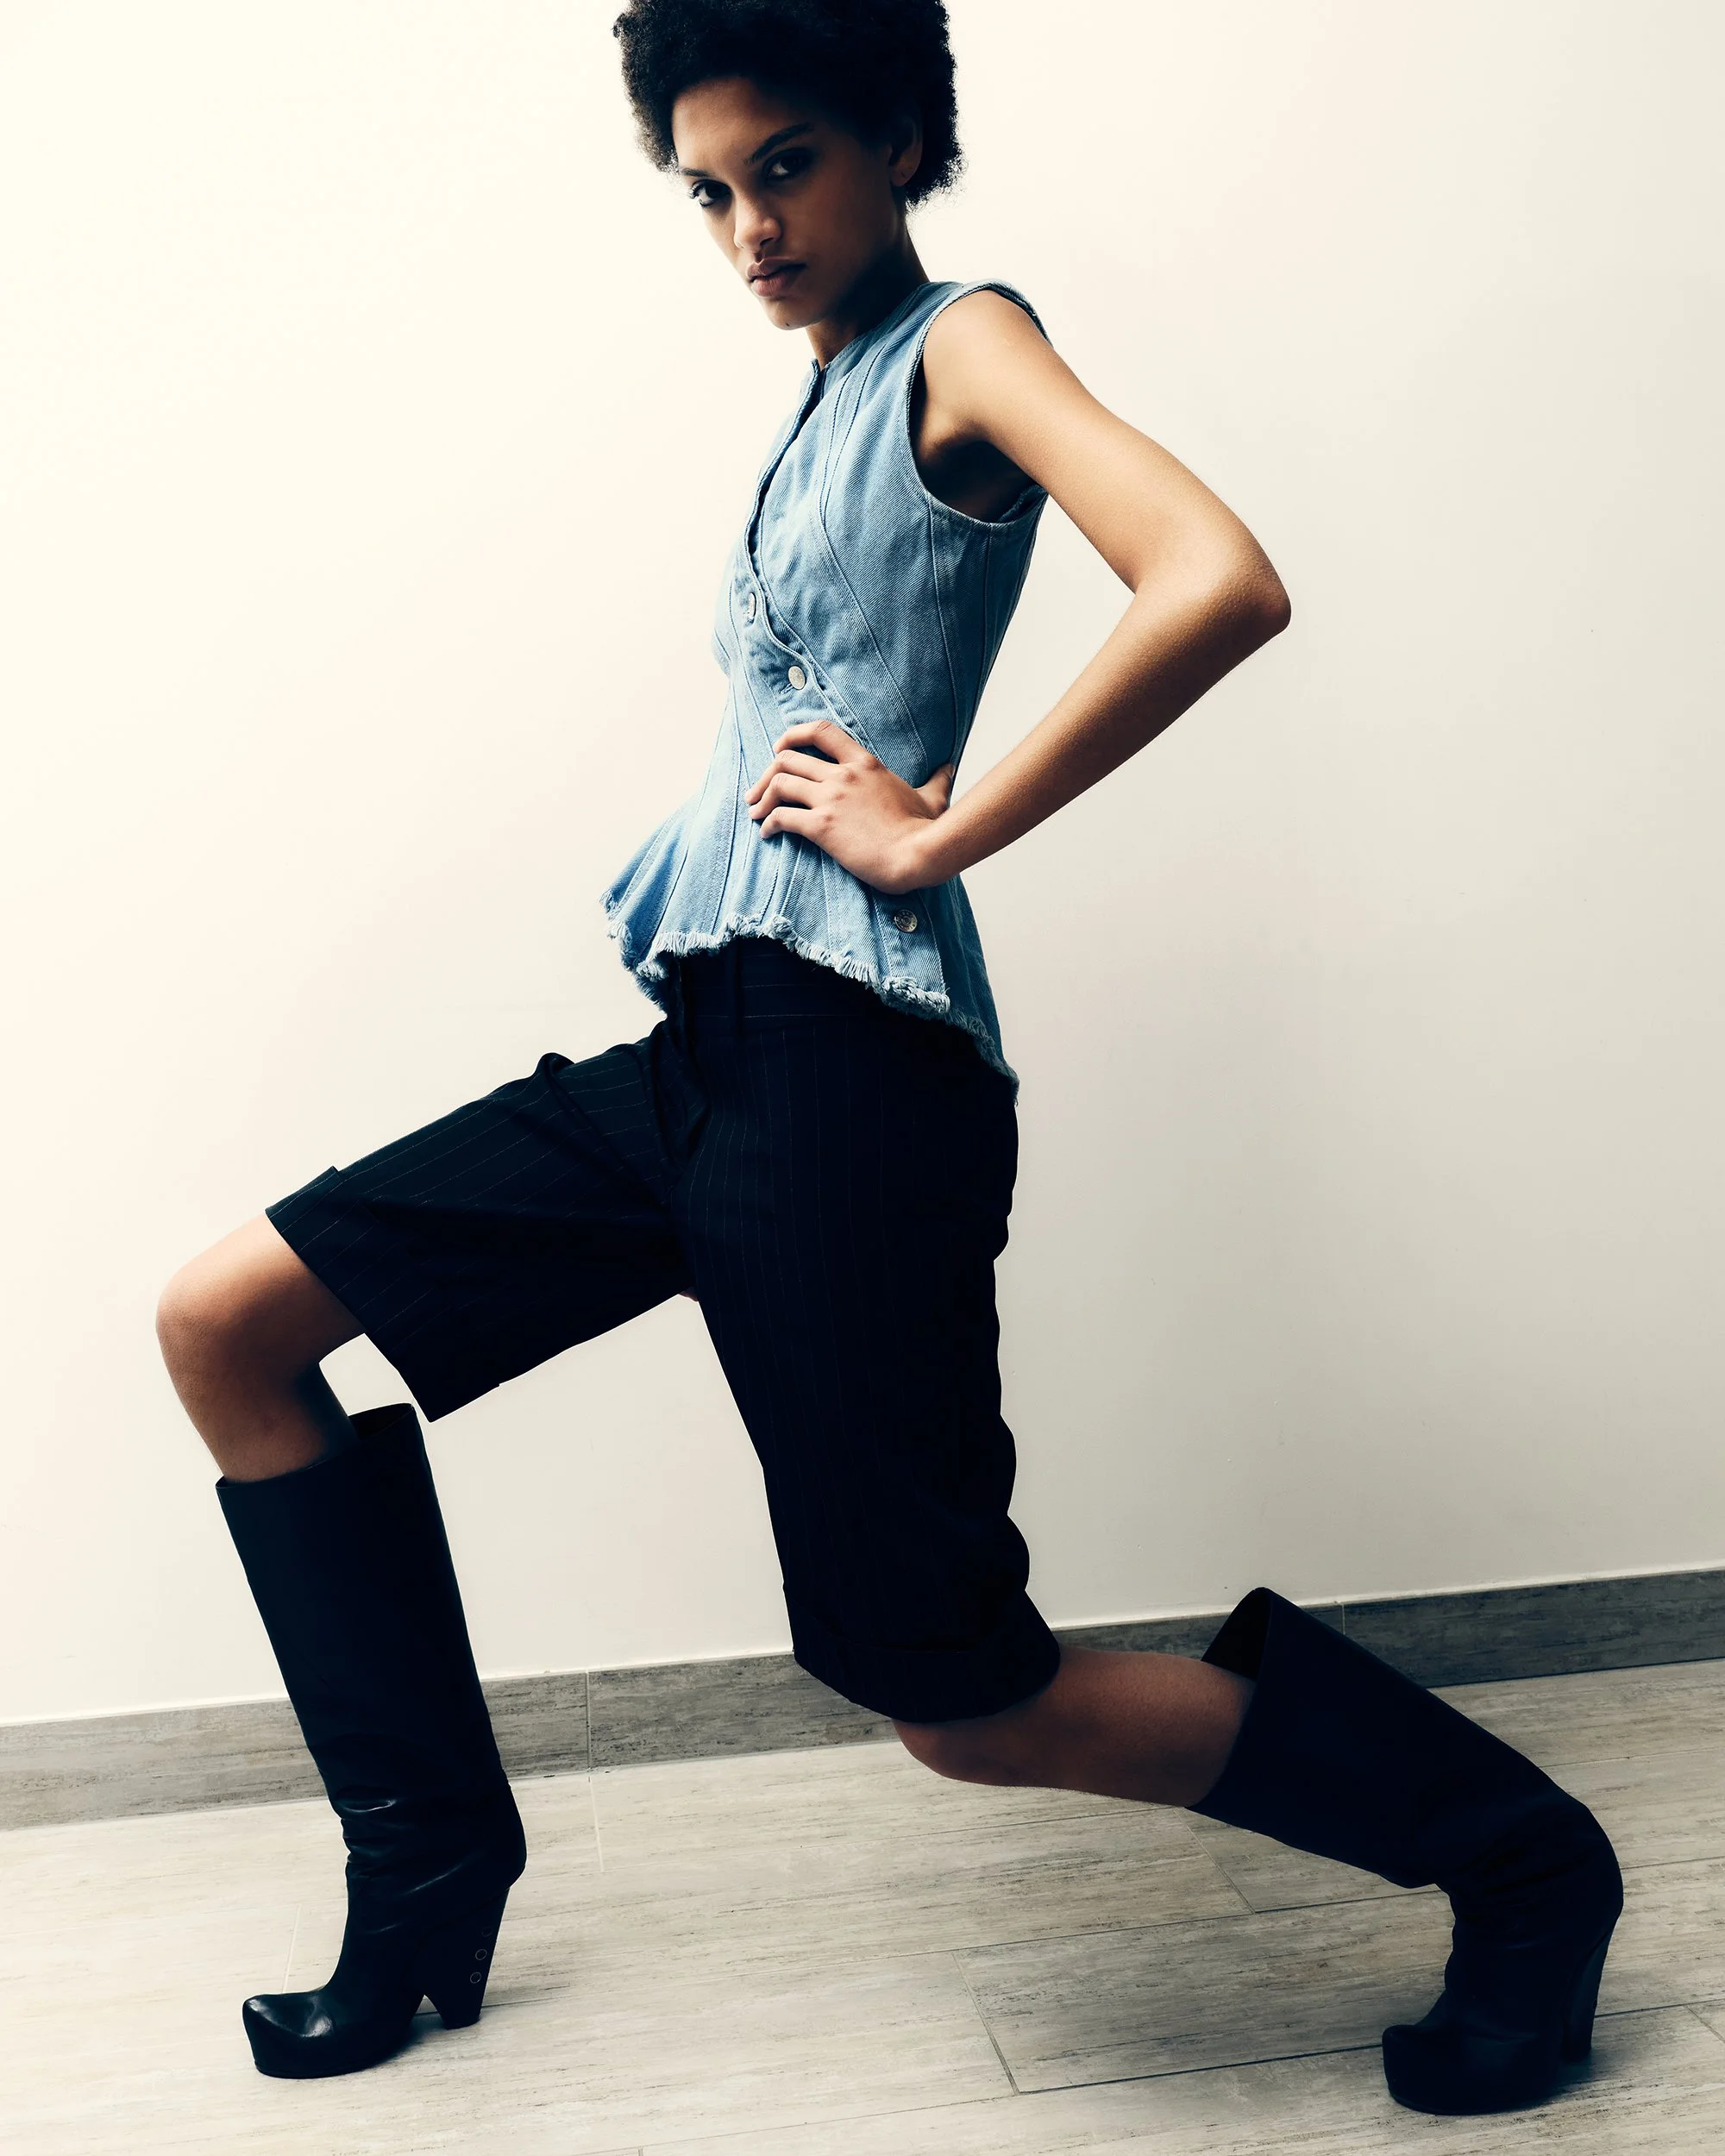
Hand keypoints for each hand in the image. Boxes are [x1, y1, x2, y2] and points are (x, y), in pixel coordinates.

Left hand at [745, 719, 952, 894]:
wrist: (919, 854)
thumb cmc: (925, 829)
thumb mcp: (933, 796)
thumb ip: (937, 779)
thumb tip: (949, 768)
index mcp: (864, 763)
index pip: (821, 732)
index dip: (793, 735)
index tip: (779, 747)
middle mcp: (843, 775)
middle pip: (788, 758)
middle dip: (766, 773)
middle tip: (758, 792)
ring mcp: (831, 799)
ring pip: (780, 784)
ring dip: (762, 798)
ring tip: (756, 813)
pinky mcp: (822, 826)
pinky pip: (782, 817)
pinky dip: (769, 824)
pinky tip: (766, 833)